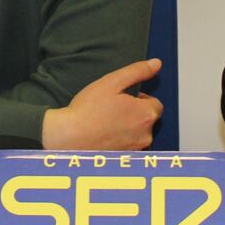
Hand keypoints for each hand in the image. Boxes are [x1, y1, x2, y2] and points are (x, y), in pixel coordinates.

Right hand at [41, 59, 163, 149]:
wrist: (68, 137)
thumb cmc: (88, 110)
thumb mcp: (112, 82)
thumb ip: (137, 71)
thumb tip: (156, 64)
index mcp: (146, 114)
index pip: (155, 104)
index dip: (139, 100)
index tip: (121, 100)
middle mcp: (146, 135)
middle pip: (147, 120)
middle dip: (135, 114)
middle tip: (112, 110)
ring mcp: (136, 150)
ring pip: (138, 134)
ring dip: (128, 128)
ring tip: (106, 124)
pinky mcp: (124, 160)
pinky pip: (129, 147)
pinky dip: (121, 141)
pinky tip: (105, 136)